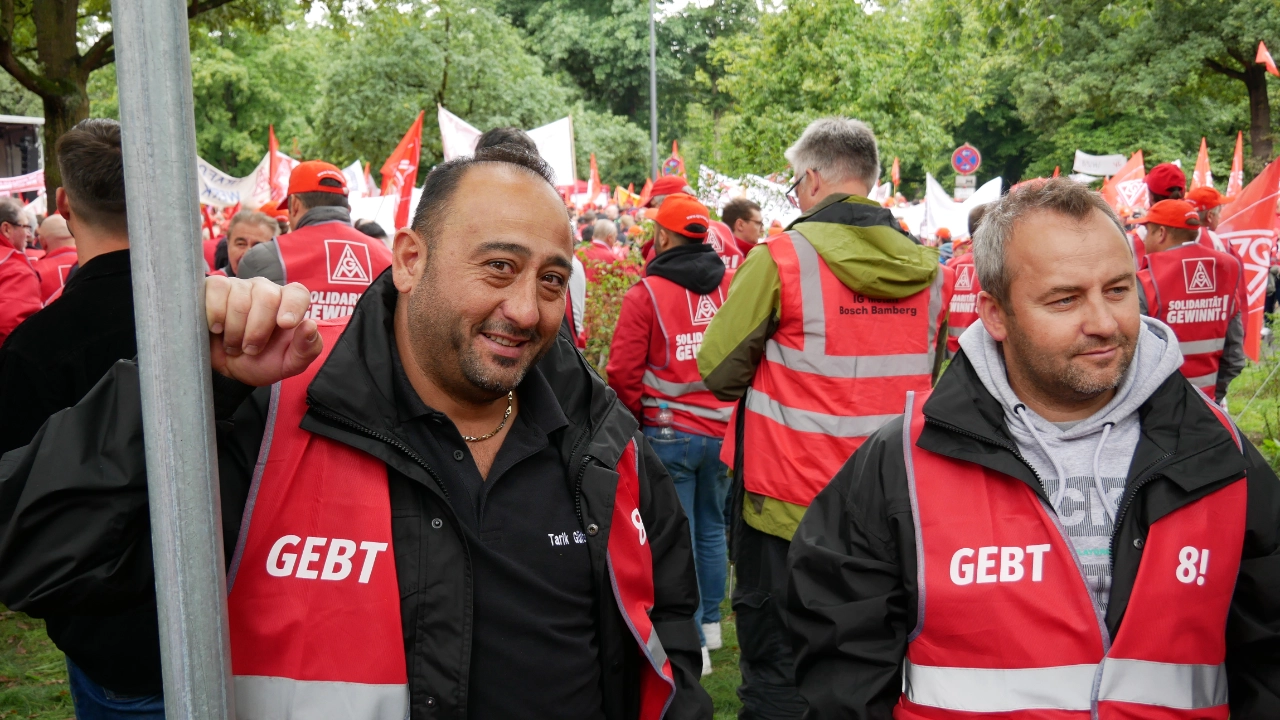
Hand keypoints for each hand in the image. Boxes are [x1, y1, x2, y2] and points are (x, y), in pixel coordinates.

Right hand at [205, 276, 321, 385]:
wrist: (226, 371)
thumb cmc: (261, 362)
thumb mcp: (289, 363)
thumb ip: (307, 348)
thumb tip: (310, 325)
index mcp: (288, 304)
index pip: (298, 293)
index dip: (293, 306)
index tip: (285, 325)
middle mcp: (265, 290)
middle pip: (267, 298)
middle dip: (258, 330)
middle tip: (251, 349)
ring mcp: (239, 286)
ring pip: (239, 299)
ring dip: (235, 331)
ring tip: (233, 344)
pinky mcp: (215, 288)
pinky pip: (216, 290)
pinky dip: (215, 314)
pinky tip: (216, 328)